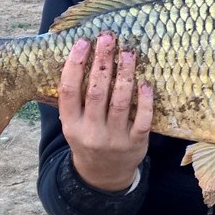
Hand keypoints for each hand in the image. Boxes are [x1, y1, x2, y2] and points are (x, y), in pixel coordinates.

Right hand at [57, 33, 153, 191]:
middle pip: (96, 92)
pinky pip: (142, 119)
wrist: (103, 175)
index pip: (69, 91)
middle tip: (108, 38)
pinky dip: (145, 100)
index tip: (83, 42)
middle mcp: (90, 132)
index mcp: (71, 124)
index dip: (74, 65)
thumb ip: (75, 98)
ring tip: (128, 53)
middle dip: (102, 62)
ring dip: (125, 75)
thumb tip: (78, 55)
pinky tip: (145, 82)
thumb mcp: (73, 123)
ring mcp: (114, 139)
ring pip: (120, 102)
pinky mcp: (135, 144)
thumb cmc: (88, 138)